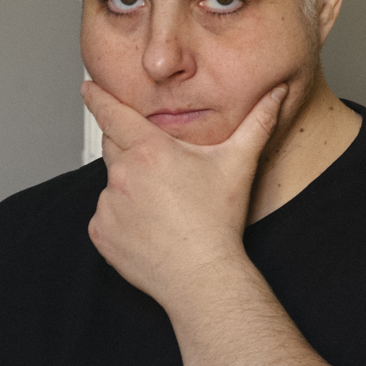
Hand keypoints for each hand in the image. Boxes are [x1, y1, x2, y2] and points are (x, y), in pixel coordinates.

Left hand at [81, 80, 285, 305]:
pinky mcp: (101, 233)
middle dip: (130, 150)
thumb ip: (257, 123)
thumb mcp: (238, 164)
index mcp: (150, 151)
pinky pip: (106, 216)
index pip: (112, 113)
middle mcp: (122, 174)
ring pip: (112, 184)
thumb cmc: (219, 222)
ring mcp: (107, 205)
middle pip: (114, 146)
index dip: (98, 97)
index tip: (88, 88)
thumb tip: (277, 94)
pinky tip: (150, 228)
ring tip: (164, 208)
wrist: (202, 277)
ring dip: (129, 188)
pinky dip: (122, 218)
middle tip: (160, 171)